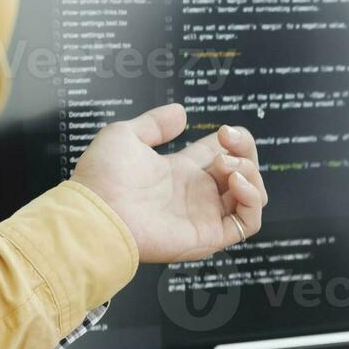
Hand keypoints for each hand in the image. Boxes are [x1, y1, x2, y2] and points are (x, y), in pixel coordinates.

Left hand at [70, 104, 267, 262]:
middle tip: (226, 140)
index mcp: (179, 173)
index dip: (231, 140)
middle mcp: (196, 194)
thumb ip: (155, 122)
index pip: (220, 155)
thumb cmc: (102, 179)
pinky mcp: (210, 235)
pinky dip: (252, 199)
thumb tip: (179, 112)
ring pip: (251, 196)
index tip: (224, 130)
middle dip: (244, 151)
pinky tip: (237, 182)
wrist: (97, 214)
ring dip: (251, 174)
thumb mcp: (125, 135)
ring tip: (228, 165)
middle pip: (243, 172)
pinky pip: (248, 223)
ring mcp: (205, 216)